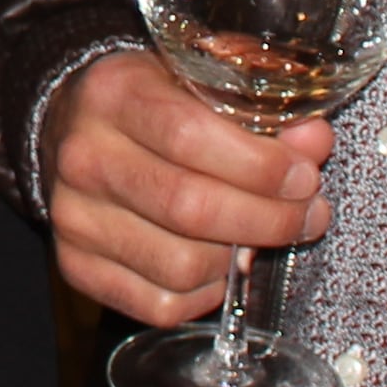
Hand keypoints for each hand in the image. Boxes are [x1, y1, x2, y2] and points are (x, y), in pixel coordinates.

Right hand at [46, 55, 328, 323]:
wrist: (71, 128)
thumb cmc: (151, 103)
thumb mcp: (197, 80)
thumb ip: (259, 106)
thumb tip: (315, 143)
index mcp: (112, 94)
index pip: (190, 136)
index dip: (260, 165)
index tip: (305, 176)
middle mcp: (84, 157)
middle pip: (189, 208)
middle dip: (269, 219)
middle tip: (308, 215)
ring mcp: (74, 218)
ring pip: (180, 266)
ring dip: (240, 259)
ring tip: (263, 237)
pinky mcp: (76, 266)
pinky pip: (160, 305)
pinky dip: (207, 294)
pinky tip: (222, 266)